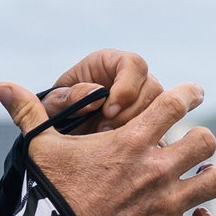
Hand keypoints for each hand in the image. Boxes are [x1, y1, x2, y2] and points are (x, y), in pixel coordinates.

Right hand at [0, 79, 215, 215]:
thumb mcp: (38, 148)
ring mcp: (165, 206)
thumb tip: (0, 86)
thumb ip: (27, 113)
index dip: (189, 94)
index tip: (193, 93)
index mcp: (131, 142)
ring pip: (214, 182)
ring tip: (196, 181)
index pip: (176, 103)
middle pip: (205, 141)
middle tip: (187, 148)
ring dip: (208, 179)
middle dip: (199, 141)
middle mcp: (155, 170)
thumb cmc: (46, 192)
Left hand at [40, 49, 162, 131]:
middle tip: (105, 128)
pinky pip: (159, 130)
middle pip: (152, 87)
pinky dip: (144, 141)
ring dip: (136, 127)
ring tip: (108, 139)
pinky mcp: (148, 122)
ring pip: (160, 109)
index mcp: (109, 63)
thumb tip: (94, 93)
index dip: (126, 86)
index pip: (133, 64)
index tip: (107, 110)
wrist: (61, 134)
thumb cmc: (58, 111)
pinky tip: (123, 151)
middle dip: (131, 112)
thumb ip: (70, 96)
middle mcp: (131, 78)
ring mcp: (142, 100)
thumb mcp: (55, 103)